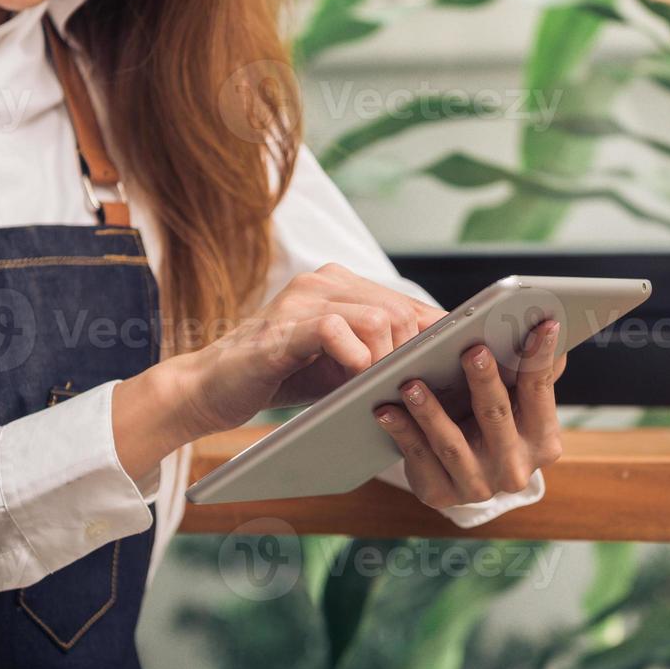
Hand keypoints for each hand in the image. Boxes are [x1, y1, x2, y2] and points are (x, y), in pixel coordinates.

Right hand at [166, 262, 444, 437]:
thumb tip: (438, 370)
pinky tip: (354, 377)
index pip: (408, 303)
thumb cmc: (280, 375)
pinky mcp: (282, 327)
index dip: (438, 334)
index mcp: (341, 284)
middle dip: (413, 353)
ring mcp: (302, 299)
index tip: (458, 364)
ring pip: (379, 316)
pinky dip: (355, 356)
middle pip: (400, 309)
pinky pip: (336, 329)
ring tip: (379, 387)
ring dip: (389, 358)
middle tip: (411, 387)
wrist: (211, 386)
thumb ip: (379, 354)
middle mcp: (323, 281)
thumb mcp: (340, 363)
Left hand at [372, 319, 564, 507]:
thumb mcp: (513, 401)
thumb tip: (548, 324)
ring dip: (430, 411)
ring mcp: (477, 486)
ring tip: (411, 384)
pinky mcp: (440, 494)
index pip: (540, 392)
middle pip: (496, 417)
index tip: (541, 324)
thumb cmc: (487, 421)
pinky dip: (401, 432)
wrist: (458, 473)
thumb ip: (530, 370)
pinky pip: (418, 458)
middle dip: (484, 382)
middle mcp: (514, 469)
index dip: (540, 357)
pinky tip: (385, 410)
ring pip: (452, 444)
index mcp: (542, 442)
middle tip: (473, 350)